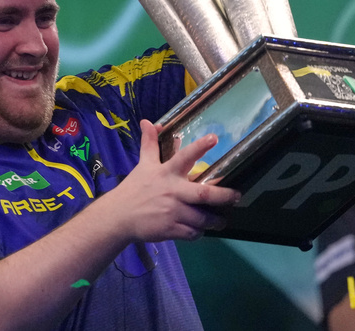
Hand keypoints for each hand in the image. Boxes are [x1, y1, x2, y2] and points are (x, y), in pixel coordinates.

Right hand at [109, 121, 240, 242]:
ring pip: (201, 218)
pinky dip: (199, 232)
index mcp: (167, 173)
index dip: (200, 147)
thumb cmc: (134, 188)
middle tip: (237, 196)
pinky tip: (200, 229)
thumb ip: (149, 144)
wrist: (118, 216)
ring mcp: (172, 212)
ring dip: (214, 220)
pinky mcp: (170, 229)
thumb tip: (147, 121)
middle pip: (203, 194)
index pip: (184, 156)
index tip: (214, 138)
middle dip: (223, 196)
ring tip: (222, 220)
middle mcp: (172, 191)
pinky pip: (192, 233)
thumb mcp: (143, 164)